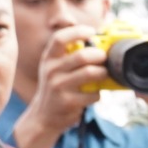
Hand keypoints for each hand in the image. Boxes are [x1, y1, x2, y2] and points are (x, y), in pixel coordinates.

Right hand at [13, 24, 112, 147]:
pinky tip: (94, 94)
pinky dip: (99, 93)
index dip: (77, 32)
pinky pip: (93, 94)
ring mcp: (59, 87)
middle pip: (81, 56)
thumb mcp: (55, 68)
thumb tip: (97, 41)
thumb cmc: (56, 87)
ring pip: (89, 73)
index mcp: (49, 58)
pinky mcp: (68, 102)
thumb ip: (69, 55)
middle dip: (99, 55)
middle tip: (104, 56)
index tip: (91, 31)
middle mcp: (51, 70)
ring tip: (104, 74)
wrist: (43, 116)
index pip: (60, 38)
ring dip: (102, 73)